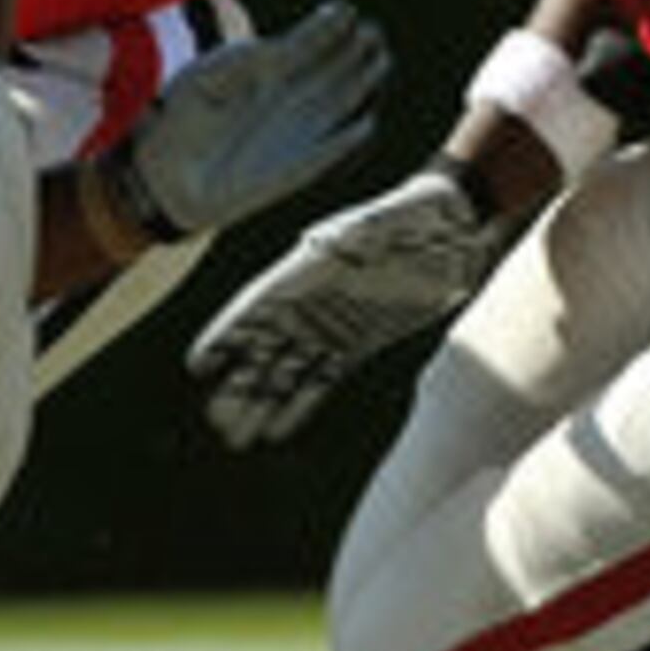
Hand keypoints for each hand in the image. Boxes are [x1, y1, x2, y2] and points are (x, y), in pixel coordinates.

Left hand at [99, 0, 391, 241]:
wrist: (164, 174)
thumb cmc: (183, 115)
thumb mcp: (214, 78)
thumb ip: (252, 61)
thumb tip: (294, 39)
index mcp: (267, 66)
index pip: (310, 40)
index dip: (331, 25)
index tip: (344, 11)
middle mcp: (291, 94)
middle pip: (338, 65)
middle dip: (360, 48)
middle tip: (371, 33)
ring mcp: (300, 129)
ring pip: (345, 101)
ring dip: (365, 82)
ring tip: (379, 61)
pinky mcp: (302, 166)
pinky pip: (335, 150)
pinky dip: (351, 139)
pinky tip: (366, 122)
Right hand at [185, 160, 517, 449]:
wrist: (452, 223)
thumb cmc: (411, 214)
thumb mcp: (378, 223)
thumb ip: (348, 240)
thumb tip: (325, 243)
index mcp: (305, 272)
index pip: (255, 309)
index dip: (225, 337)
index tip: (197, 366)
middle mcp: (310, 303)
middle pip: (266, 351)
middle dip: (241, 387)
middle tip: (218, 423)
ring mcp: (332, 324)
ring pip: (288, 372)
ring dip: (264, 404)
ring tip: (238, 437)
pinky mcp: (359, 342)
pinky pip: (322, 379)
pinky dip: (299, 405)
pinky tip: (278, 430)